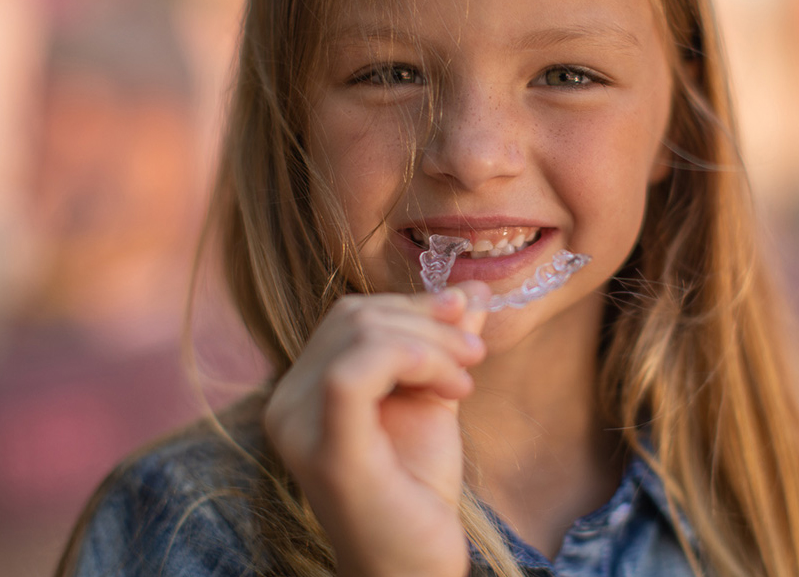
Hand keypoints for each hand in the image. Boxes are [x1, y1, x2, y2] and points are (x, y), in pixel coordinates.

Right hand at [263, 283, 488, 576]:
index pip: (350, 315)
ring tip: (467, 377)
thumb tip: (469, 288)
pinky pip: (354, 371)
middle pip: (354, 316)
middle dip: (426, 319)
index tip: (465, 317)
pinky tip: (451, 386)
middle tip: (474, 351)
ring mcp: (299, 428)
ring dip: (432, 342)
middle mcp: (287, 405)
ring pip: (360, 334)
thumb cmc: (417, 489)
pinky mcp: (327, 452)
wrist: (414, 568)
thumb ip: (441, 346)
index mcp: (303, 389)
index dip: (411, 305)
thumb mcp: (431, 399)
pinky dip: (414, 359)